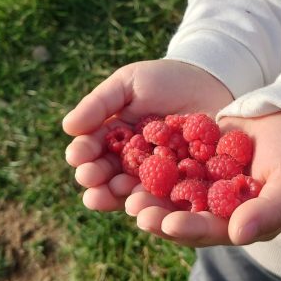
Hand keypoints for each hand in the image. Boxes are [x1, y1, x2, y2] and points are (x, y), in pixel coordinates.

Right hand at [62, 60, 232, 210]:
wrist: (212, 81)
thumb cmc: (165, 79)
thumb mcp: (129, 83)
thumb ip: (99, 104)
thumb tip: (67, 127)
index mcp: (113, 139)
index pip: (92, 150)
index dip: (83, 154)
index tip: (77, 156)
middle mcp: (131, 162)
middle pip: (108, 176)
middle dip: (97, 180)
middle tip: (90, 179)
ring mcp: (158, 176)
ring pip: (133, 191)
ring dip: (120, 195)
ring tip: (114, 192)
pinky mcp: (184, 184)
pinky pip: (168, 195)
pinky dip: (157, 200)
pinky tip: (147, 200)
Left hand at [126, 111, 280, 246]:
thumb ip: (269, 211)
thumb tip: (239, 235)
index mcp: (240, 223)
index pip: (211, 231)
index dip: (189, 228)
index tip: (167, 225)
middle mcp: (216, 209)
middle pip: (182, 216)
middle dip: (158, 215)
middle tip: (134, 209)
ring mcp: (203, 184)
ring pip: (169, 193)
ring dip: (148, 193)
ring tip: (125, 191)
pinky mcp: (194, 160)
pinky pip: (169, 163)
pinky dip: (152, 162)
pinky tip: (131, 157)